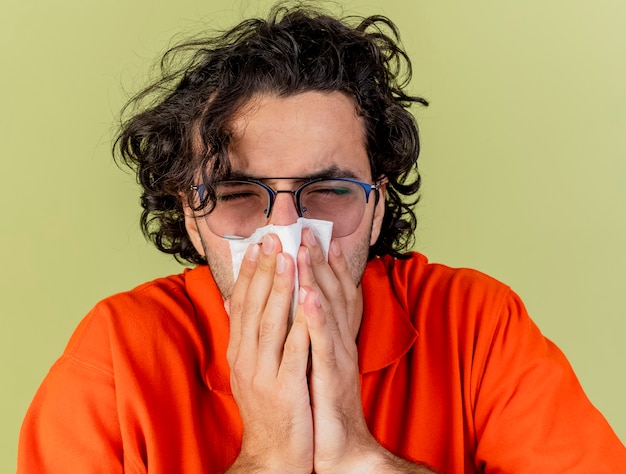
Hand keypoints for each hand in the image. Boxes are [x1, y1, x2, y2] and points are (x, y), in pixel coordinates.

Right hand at [225, 234, 312, 472]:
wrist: (273, 456)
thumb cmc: (267, 407)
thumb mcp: (248, 368)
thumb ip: (242, 334)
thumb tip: (231, 302)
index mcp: (239, 351)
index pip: (241, 303)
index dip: (249, 272)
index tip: (259, 244)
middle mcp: (246, 358)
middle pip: (254, 306)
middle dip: (265, 270)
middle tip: (273, 238)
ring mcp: (264, 373)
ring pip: (272, 323)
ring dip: (281, 289)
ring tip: (289, 258)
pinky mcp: (285, 388)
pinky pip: (295, 351)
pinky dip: (302, 325)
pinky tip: (310, 302)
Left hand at [297, 228, 378, 472]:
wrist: (339, 447)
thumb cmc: (324, 403)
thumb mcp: (317, 363)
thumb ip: (311, 336)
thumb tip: (298, 312)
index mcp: (333, 338)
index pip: (331, 295)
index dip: (326, 265)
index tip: (316, 237)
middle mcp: (339, 342)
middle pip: (331, 294)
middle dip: (319, 260)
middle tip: (307, 229)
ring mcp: (338, 358)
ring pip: (328, 311)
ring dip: (317, 278)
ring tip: (306, 250)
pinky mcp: (333, 376)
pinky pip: (323, 343)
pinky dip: (316, 318)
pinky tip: (307, 296)